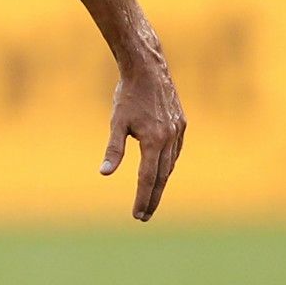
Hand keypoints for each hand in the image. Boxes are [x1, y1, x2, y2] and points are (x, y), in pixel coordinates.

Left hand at [100, 58, 185, 220]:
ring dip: (161, 183)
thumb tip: (104, 173)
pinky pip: (176, 151)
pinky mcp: (181, 123)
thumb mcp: (116, 122)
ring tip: (151, 197)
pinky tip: (163, 170)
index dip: (142, 198)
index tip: (137, 215)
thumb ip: (113, 149)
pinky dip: (168, 164)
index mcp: (153, 141)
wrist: (148, 68)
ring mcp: (178, 131)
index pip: (147, 179)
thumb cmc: (128, 94)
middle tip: (144, 216)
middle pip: (161, 177)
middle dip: (152, 198)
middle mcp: (169, 139)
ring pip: (170, 165)